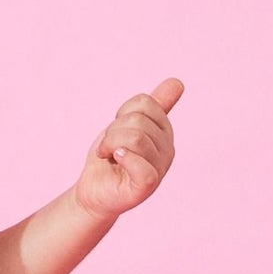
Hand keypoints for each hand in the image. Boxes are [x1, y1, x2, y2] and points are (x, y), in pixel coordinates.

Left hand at [74, 78, 181, 223]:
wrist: (94, 191)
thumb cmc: (110, 158)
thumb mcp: (128, 125)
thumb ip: (153, 106)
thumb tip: (178, 82)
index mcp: (164, 132)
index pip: (145, 103)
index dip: (122, 112)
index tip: (116, 129)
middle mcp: (167, 150)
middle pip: (138, 120)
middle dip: (113, 131)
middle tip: (108, 148)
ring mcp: (159, 169)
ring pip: (134, 137)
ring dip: (110, 144)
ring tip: (108, 156)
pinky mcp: (147, 186)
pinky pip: (141, 165)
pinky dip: (123, 158)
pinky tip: (116, 161)